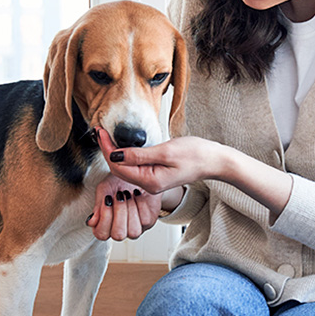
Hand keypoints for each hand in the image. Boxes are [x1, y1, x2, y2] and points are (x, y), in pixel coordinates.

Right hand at [87, 173, 161, 241]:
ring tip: (127, 195)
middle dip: (119, 213)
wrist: (135, 171)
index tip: (107, 200)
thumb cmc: (117, 182)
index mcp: (105, 225)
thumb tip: (91, 222)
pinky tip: (136, 195)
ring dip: (130, 210)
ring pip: (133, 232)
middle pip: (118, 235)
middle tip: (118, 196)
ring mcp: (135, 228)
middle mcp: (120, 230)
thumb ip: (97, 206)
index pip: (101, 234)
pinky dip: (140, 204)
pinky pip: (145, 221)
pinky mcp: (149, 222)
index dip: (104, 218)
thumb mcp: (104, 189)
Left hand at [96, 127, 293, 219]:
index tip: (99, 131)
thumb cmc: (196, 154)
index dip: (106, 149)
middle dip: (106, 150)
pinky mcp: (154, 175)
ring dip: (114, 152)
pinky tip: (121, 145)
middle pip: (118, 169)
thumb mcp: (166, 151)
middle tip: (99, 130)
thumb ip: (138, 155)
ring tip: (106, 135)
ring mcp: (151, 181)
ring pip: (124, 168)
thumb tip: (114, 155)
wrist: (214, 160)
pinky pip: (133, 167)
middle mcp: (148, 185)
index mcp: (149, 181)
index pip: (117, 167)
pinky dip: (124, 155)